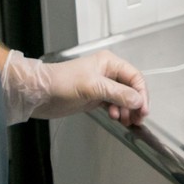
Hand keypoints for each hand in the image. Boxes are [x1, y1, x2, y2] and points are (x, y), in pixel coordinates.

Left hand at [1, 49, 148, 126]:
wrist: (39, 93)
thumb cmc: (62, 83)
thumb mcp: (93, 87)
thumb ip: (118, 94)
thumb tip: (138, 101)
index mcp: (109, 63)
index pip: (134, 77)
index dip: (141, 93)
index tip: (143, 109)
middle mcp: (107, 73)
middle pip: (130, 88)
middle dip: (135, 103)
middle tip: (138, 119)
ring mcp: (101, 86)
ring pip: (122, 98)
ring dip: (126, 110)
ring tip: (125, 121)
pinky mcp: (94, 97)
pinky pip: (112, 104)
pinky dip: (117, 112)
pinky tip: (115, 118)